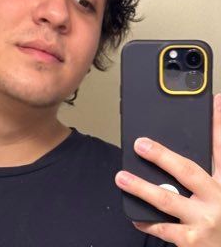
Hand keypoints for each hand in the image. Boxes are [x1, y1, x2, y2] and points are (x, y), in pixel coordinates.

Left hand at [115, 94, 220, 246]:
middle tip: (140, 143)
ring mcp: (204, 221)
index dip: (218, 123)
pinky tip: (134, 216)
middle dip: (162, 156)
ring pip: (167, 200)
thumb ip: (213, 166)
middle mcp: (217, 199)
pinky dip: (147, 222)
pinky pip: (163, 229)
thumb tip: (202, 135)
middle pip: (187, 171)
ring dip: (141, 188)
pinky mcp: (192, 241)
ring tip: (121, 177)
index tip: (213, 100)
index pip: (220, 148)